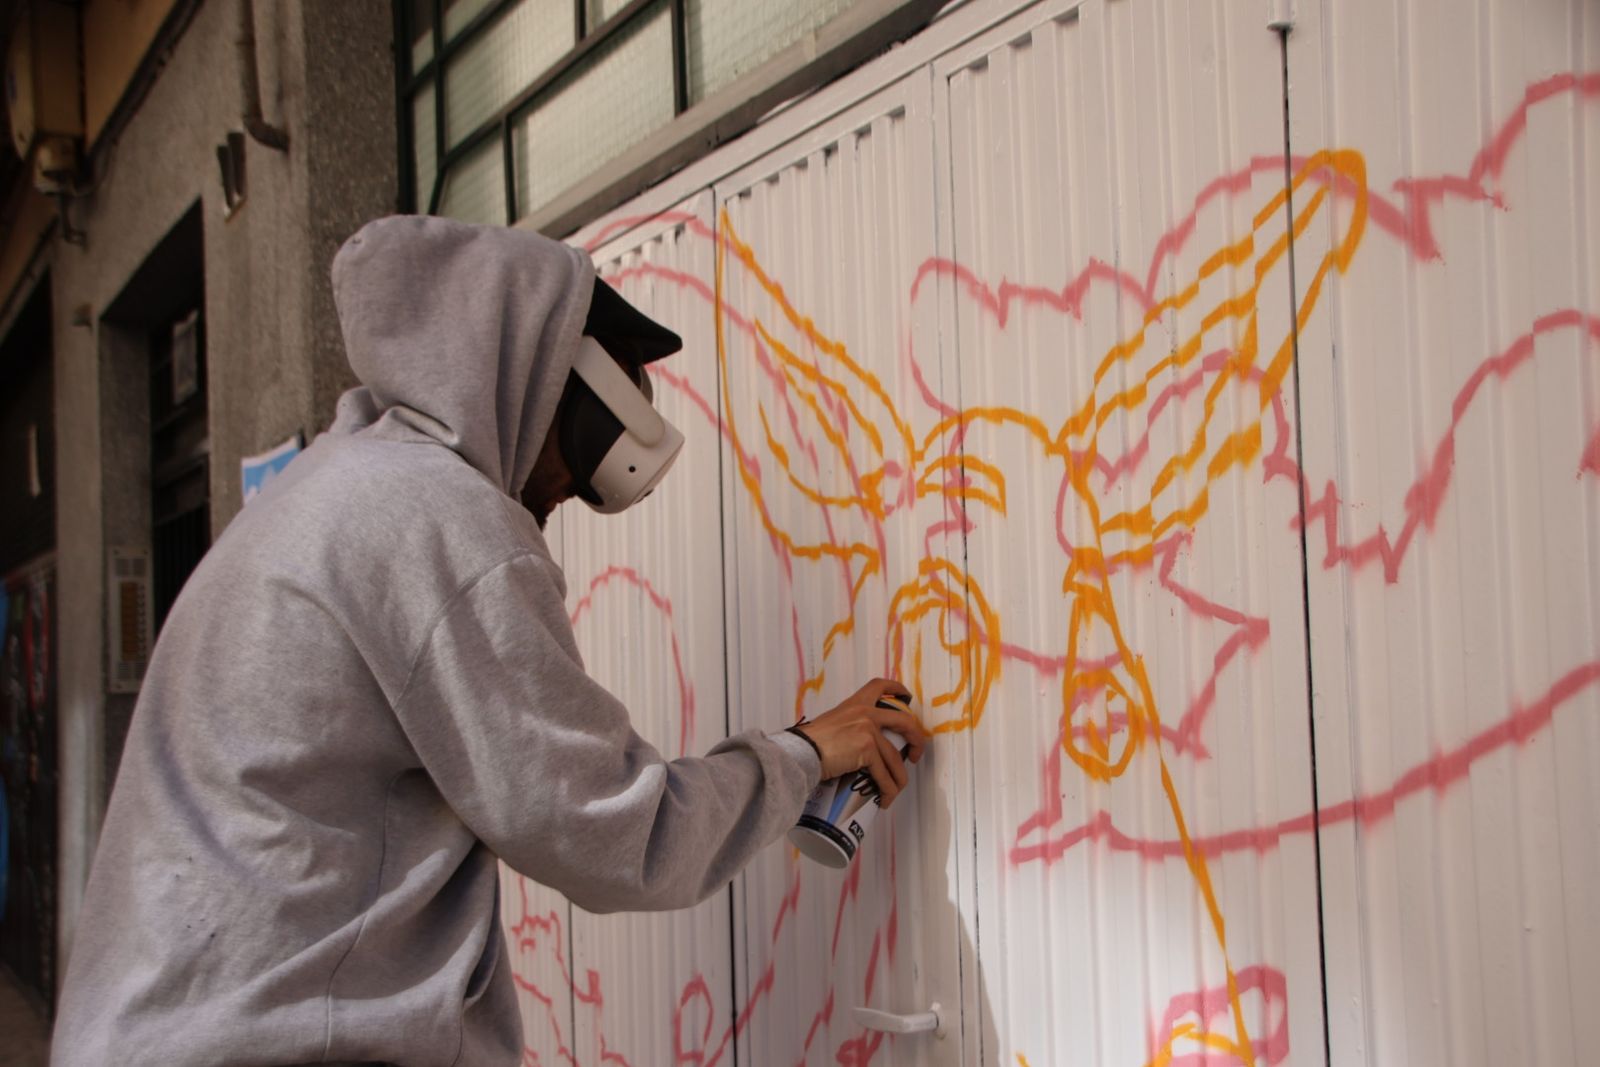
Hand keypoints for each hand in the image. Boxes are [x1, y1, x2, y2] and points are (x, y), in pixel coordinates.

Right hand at [793, 678, 929, 807]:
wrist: (801, 752)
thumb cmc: (809, 743)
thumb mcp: (831, 724)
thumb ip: (849, 727)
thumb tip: (858, 747)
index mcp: (855, 704)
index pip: (879, 686)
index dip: (897, 689)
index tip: (906, 697)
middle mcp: (865, 712)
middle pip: (904, 722)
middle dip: (916, 741)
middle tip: (915, 755)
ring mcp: (869, 730)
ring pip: (895, 758)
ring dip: (898, 779)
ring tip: (894, 791)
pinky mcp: (868, 749)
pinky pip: (884, 774)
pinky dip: (887, 789)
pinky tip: (884, 798)